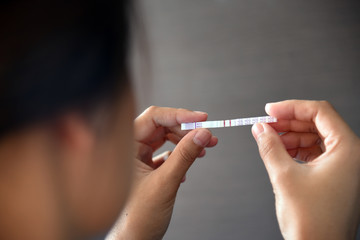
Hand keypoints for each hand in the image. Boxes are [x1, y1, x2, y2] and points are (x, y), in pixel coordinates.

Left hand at [107, 106, 217, 239]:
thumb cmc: (137, 218)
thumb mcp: (165, 183)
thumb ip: (185, 156)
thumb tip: (202, 134)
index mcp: (125, 147)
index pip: (153, 118)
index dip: (179, 115)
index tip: (201, 119)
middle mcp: (130, 150)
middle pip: (161, 127)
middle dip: (186, 130)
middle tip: (207, 136)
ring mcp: (137, 160)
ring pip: (164, 141)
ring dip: (184, 144)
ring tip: (202, 151)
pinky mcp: (145, 170)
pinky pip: (164, 155)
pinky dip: (178, 157)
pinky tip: (186, 168)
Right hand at [252, 100, 359, 239]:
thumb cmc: (313, 222)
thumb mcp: (284, 177)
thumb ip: (270, 146)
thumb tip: (260, 129)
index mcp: (348, 150)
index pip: (320, 112)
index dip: (292, 107)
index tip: (271, 110)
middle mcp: (352, 155)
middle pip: (317, 123)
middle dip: (289, 123)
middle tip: (266, 125)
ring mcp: (345, 166)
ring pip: (315, 137)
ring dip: (291, 136)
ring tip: (269, 140)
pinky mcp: (336, 175)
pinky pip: (315, 152)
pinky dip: (296, 149)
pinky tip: (280, 151)